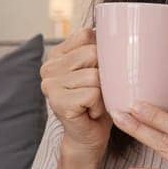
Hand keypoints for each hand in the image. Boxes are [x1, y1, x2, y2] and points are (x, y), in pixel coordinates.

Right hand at [41, 27, 111, 159]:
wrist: (88, 136)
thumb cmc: (96, 101)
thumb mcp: (98, 68)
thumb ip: (99, 49)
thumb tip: (119, 32)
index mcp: (56, 54)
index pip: (87, 35)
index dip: (102, 53)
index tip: (97, 71)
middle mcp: (48, 67)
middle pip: (92, 53)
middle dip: (104, 74)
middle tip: (97, 90)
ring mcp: (50, 85)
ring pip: (95, 75)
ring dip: (103, 92)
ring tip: (93, 102)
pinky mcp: (58, 102)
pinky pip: (94, 93)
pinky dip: (99, 105)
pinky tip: (90, 112)